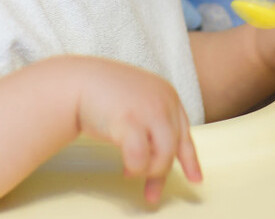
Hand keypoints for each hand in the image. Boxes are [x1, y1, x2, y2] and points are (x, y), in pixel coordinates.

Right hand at [72, 58, 202, 203]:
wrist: (78, 81)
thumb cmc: (104, 94)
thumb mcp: (138, 103)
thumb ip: (153, 122)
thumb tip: (157, 159)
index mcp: (168, 95)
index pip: (185, 133)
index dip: (190, 159)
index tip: (196, 179)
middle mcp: (164, 101)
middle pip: (174, 148)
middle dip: (160, 174)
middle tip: (151, 193)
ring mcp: (149, 110)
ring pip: (163, 155)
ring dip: (148, 171)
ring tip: (131, 173)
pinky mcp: (130, 121)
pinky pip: (141, 157)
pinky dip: (135, 167)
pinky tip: (126, 169)